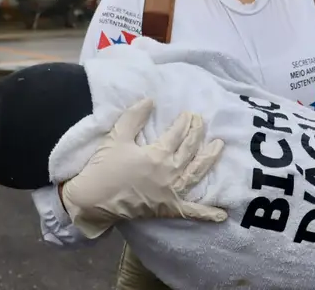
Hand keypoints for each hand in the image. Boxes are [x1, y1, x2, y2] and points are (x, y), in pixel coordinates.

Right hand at [60, 98, 226, 238]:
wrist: (92, 200)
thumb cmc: (104, 167)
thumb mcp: (116, 137)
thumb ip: (134, 117)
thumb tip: (150, 100)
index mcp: (157, 155)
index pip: (177, 134)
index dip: (185, 122)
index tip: (189, 114)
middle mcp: (169, 173)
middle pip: (190, 150)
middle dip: (197, 133)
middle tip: (201, 121)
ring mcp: (171, 192)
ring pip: (197, 173)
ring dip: (209, 159)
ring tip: (219, 146)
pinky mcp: (168, 209)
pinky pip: (192, 212)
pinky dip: (207, 214)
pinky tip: (222, 214)